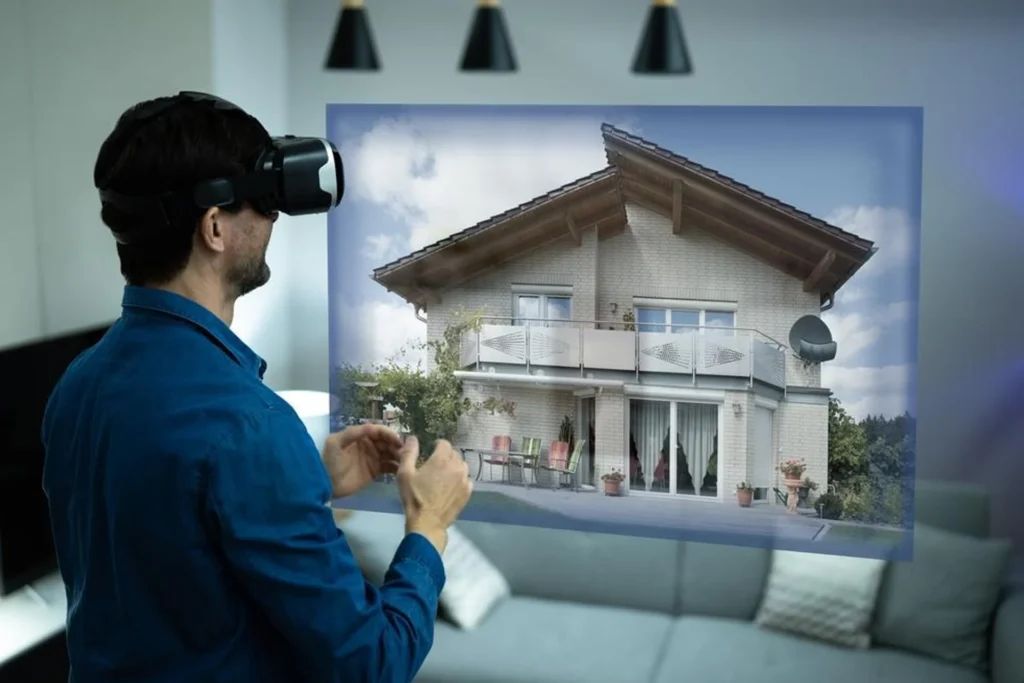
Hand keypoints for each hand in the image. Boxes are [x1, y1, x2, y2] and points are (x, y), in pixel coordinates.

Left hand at [321, 424, 404, 498]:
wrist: (325, 484)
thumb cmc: (329, 461)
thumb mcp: (336, 442)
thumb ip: (353, 433)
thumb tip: (373, 426)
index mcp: (361, 436)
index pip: (379, 431)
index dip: (389, 434)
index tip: (399, 441)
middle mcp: (369, 445)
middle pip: (387, 442)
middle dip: (397, 445)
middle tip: (406, 452)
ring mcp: (373, 458)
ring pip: (390, 453)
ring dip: (399, 455)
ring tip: (407, 461)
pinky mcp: (375, 471)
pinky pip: (389, 467)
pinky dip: (396, 467)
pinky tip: (402, 469)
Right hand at [396, 437, 471, 554]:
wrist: (427, 522)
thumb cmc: (414, 497)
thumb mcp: (405, 474)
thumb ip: (409, 453)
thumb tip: (413, 438)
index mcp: (441, 459)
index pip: (444, 443)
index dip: (437, 445)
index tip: (431, 450)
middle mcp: (456, 466)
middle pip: (454, 453)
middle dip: (445, 455)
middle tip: (435, 464)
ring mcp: (465, 479)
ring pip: (462, 465)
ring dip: (454, 466)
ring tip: (444, 474)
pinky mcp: (468, 491)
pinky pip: (467, 479)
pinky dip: (460, 479)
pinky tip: (452, 486)